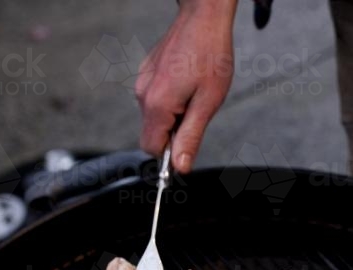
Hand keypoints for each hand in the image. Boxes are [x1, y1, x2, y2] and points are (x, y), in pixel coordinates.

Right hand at [136, 0, 237, 170]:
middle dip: (174, 131)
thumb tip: (180, 167)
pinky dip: (170, 99)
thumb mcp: (208, 103)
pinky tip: (186, 81)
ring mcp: (142, 83)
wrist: (203, 19)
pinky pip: (155, 99)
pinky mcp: (146, 74)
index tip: (188, 141)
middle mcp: (143, 95)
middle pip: (152, 133)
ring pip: (154, 117)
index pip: (152, 148)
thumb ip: (191, 137)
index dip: (171, 152)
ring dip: (174, 114)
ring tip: (195, 92)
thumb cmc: (210, 56)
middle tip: (197, 110)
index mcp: (157, 105)